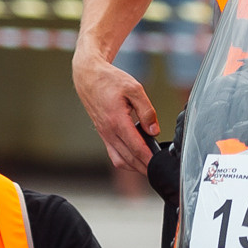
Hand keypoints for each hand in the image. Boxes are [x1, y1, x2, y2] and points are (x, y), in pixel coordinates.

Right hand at [73, 44, 160, 172]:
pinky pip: (113, 154)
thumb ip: (147, 111)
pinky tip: (136, 159)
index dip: (149, 159)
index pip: (136, 147)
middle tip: (159, 170)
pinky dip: (125, 161)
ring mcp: (104, 134)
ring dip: (134, 167)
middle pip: (129, 158)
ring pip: (119, 160)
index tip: (160, 165)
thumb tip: (154, 131)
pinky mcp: (103, 134)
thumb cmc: (110, 80)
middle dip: (144, 167)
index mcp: (116, 120)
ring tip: (149, 167)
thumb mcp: (134, 89)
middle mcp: (108, 131)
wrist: (88, 76)